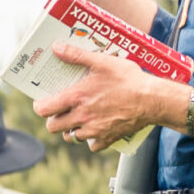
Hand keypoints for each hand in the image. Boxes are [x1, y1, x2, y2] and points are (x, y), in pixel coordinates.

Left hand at [34, 45, 176, 151]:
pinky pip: (91, 145)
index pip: (44, 109)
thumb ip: (76, 55)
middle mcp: (82, 117)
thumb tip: (55, 48)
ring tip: (79, 118)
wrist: (152, 99)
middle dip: (54, 119)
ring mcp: (94, 131)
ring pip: (71, 137)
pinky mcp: (107, 139)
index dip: (41, 106)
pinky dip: (91, 139)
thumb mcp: (102, 61)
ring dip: (71, 129)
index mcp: (77, 98)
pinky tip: (97, 127)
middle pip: (53, 127)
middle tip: (62, 110)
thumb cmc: (128, 79)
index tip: (45, 102)